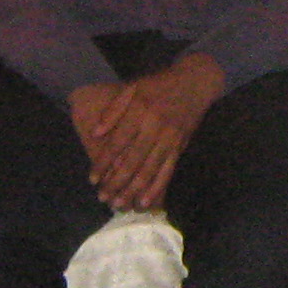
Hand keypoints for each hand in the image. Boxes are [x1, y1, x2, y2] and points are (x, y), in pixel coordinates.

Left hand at [69, 52, 224, 209]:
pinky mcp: (180, 146)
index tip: (93, 179)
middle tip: (103, 198)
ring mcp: (169, 138)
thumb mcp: (132, 87)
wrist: (194, 82)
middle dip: (116, 182)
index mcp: (139, 111)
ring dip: (133, 189)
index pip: (117, 142)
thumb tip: (95, 133)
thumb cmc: (158, 85)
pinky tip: (146, 201)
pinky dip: (157, 188)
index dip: (103, 162)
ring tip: (119, 205)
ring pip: (149, 169)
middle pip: (132, 160)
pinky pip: (168, 171)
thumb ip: (113, 110)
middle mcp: (155, 126)